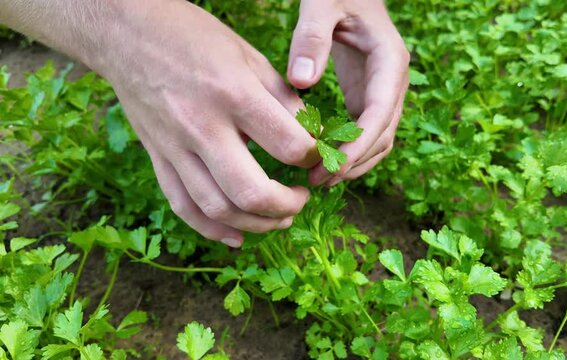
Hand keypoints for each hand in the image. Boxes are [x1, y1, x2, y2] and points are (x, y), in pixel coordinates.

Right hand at [94, 1, 319, 246]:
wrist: (127, 33)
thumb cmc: (195, 38)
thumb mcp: (249, 55)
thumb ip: (283, 99)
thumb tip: (313, 136)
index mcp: (234, 94)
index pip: (288, 145)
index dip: (313, 158)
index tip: (316, 157)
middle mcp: (203, 126)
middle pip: (251, 192)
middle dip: (287, 206)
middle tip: (301, 200)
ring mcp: (175, 147)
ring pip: (217, 208)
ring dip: (255, 225)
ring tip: (278, 219)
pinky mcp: (158, 158)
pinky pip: (183, 206)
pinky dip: (212, 229)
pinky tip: (236, 236)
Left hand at [287, 0, 409, 185]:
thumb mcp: (321, 4)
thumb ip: (312, 37)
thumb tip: (301, 80)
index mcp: (390, 62)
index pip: (381, 113)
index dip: (360, 144)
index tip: (332, 167)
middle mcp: (393, 82)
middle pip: (383, 134)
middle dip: (354, 161)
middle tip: (318, 180)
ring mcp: (382, 92)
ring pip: (378, 140)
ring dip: (354, 163)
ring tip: (320, 180)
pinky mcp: (367, 96)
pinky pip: (365, 133)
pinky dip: (349, 152)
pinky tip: (324, 162)